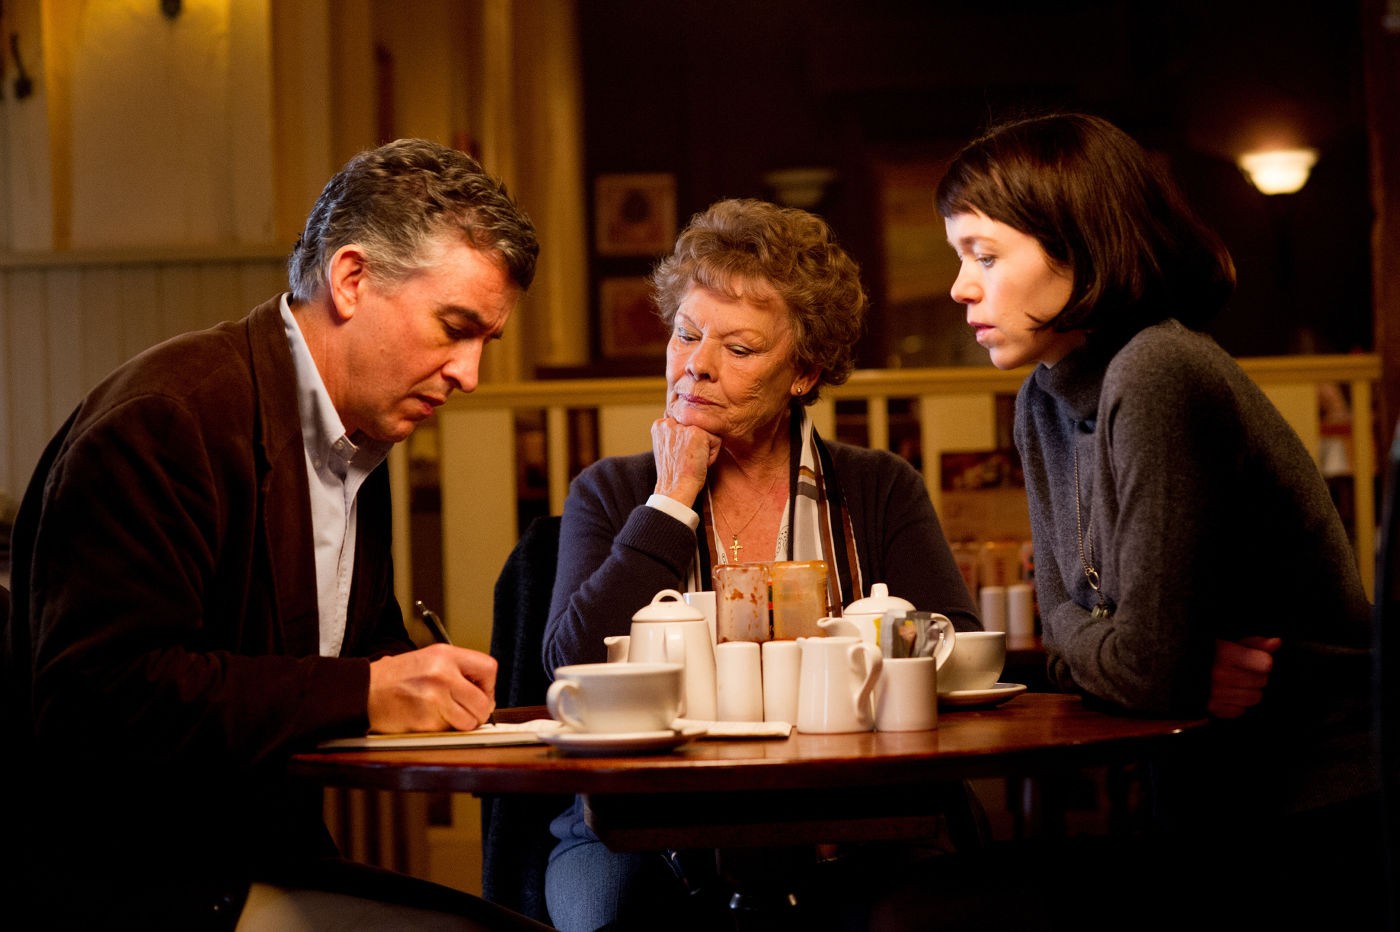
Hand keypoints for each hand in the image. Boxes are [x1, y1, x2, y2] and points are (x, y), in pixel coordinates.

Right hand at [367, 644, 496, 732]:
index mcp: (445, 655)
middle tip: (469, 712)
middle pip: (484, 701)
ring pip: (470, 721)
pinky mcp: (425, 720)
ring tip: (445, 715)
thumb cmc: (395, 677)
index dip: (489, 686)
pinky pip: (448, 731)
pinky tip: (427, 718)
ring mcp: (434, 698)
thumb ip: (457, 670)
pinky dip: (442, 730)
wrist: (363, 691)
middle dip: (480, 712)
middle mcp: (443, 674)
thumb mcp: (429, 659)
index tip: (482, 693)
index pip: (489, 669)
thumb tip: (485, 692)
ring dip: (462, 724)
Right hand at [651, 414, 720, 504]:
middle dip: (696, 445)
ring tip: (692, 461)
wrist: (676, 488)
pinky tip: (699, 463)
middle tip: (686, 460)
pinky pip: (716, 441)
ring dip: (705, 450)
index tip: (679, 457)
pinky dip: (712, 455)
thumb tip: (690, 429)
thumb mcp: (668, 448)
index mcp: (660, 425)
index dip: (687, 443)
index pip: (686, 426)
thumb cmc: (674, 474)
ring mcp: (682, 426)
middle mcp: (668, 422)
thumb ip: (675, 434)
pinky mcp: (697, 432)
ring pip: (707, 434)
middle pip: (697, 428)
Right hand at [1207, 636, 1280, 718]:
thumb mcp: (1227, 641)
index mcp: (1223, 653)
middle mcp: (1219, 674)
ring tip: (1235, 682)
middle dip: (1256, 675)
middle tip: (1240, 670)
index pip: (1266, 663)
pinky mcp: (1212, 708)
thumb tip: (1277, 642)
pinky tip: (1227, 694)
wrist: (1174, 667)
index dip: (1261, 660)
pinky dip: (1236, 704)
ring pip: (1254, 698)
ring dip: (1248, 690)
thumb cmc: (1205, 654)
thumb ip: (1253, 642)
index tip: (1252, 658)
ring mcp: (1215, 693)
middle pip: (1262, 681)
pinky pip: (1240, 711)